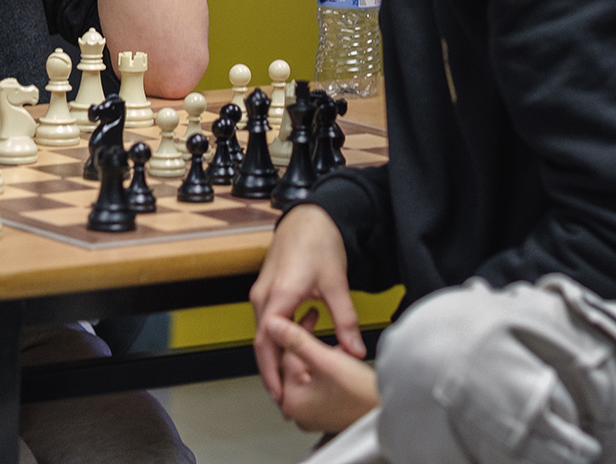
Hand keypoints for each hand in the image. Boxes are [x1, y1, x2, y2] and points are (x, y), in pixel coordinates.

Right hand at [250, 204, 364, 402]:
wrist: (308, 217)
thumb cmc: (317, 242)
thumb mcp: (336, 282)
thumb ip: (345, 319)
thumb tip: (354, 350)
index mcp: (278, 294)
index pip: (267, 341)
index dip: (272, 370)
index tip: (281, 394)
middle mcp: (263, 294)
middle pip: (261, 342)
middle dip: (270, 371)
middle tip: (284, 399)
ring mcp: (262, 291)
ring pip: (262, 332)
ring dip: (273, 356)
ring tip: (288, 380)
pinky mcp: (267, 289)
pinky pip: (265, 320)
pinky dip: (275, 339)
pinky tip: (291, 350)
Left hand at [266, 314, 378, 432]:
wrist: (389, 412)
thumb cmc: (362, 395)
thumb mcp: (326, 360)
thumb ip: (296, 340)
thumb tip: (271, 325)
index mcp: (291, 401)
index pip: (285, 355)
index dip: (296, 329)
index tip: (308, 312)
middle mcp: (298, 411)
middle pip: (294, 363)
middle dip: (306, 341)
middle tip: (316, 318)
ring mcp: (311, 413)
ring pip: (306, 370)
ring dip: (316, 352)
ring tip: (333, 343)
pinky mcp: (324, 411)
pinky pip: (316, 380)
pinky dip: (323, 365)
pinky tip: (338, 357)